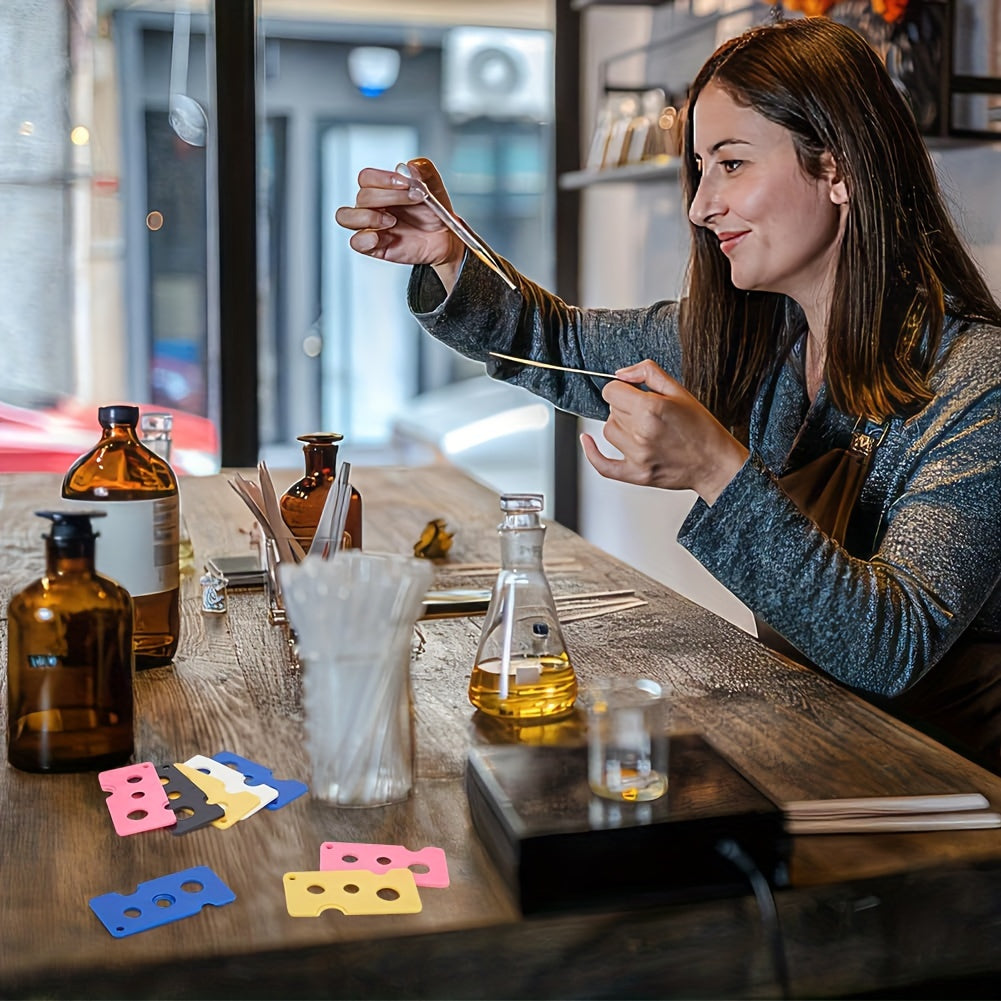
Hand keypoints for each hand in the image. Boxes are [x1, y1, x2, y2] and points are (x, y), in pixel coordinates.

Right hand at [334, 158, 465, 291]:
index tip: (406, 183)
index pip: (366, 178)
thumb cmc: (434, 213)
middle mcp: (372, 206)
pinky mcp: (373, 246)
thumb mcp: (435, 188)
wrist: (445, 239)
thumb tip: (410, 166)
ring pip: (346, 216)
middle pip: (362, 196)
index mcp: (381, 189)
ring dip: (369, 216)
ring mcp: (370, 226)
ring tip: (393, 221)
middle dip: (390, 197)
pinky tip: (382, 236)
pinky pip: (355, 242)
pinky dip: (365, 238)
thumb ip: (425, 171)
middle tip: (414, 200)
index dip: (383, 179)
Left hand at [579, 359, 748, 503]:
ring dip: (619, 426)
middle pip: (611, 410)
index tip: (630, 392)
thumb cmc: (701, 429)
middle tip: (646, 412)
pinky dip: (592, 453)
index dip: (621, 389)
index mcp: (651, 409)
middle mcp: (641, 433)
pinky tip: (587, 441)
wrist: (715, 463)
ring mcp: (637, 456)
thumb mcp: (679, 391)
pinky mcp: (636, 474)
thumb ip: (648, 373)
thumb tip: (622, 373)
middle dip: (625, 407)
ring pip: (608, 431)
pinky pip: (603, 465)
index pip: (612, 391)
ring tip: (640, 427)